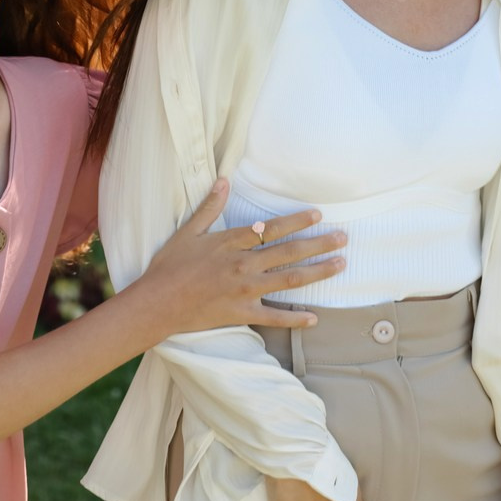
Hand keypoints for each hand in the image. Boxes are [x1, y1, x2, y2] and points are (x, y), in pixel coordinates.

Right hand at [142, 181, 346, 336]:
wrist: (158, 303)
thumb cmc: (170, 265)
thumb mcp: (188, 231)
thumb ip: (209, 207)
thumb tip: (223, 180)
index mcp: (232, 242)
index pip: (272, 228)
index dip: (297, 220)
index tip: (318, 214)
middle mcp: (244, 265)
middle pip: (289, 251)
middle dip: (319, 243)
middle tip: (343, 238)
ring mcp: (246, 291)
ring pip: (289, 280)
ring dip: (317, 272)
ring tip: (340, 265)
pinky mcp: (242, 314)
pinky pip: (274, 317)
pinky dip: (295, 319)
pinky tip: (314, 318)